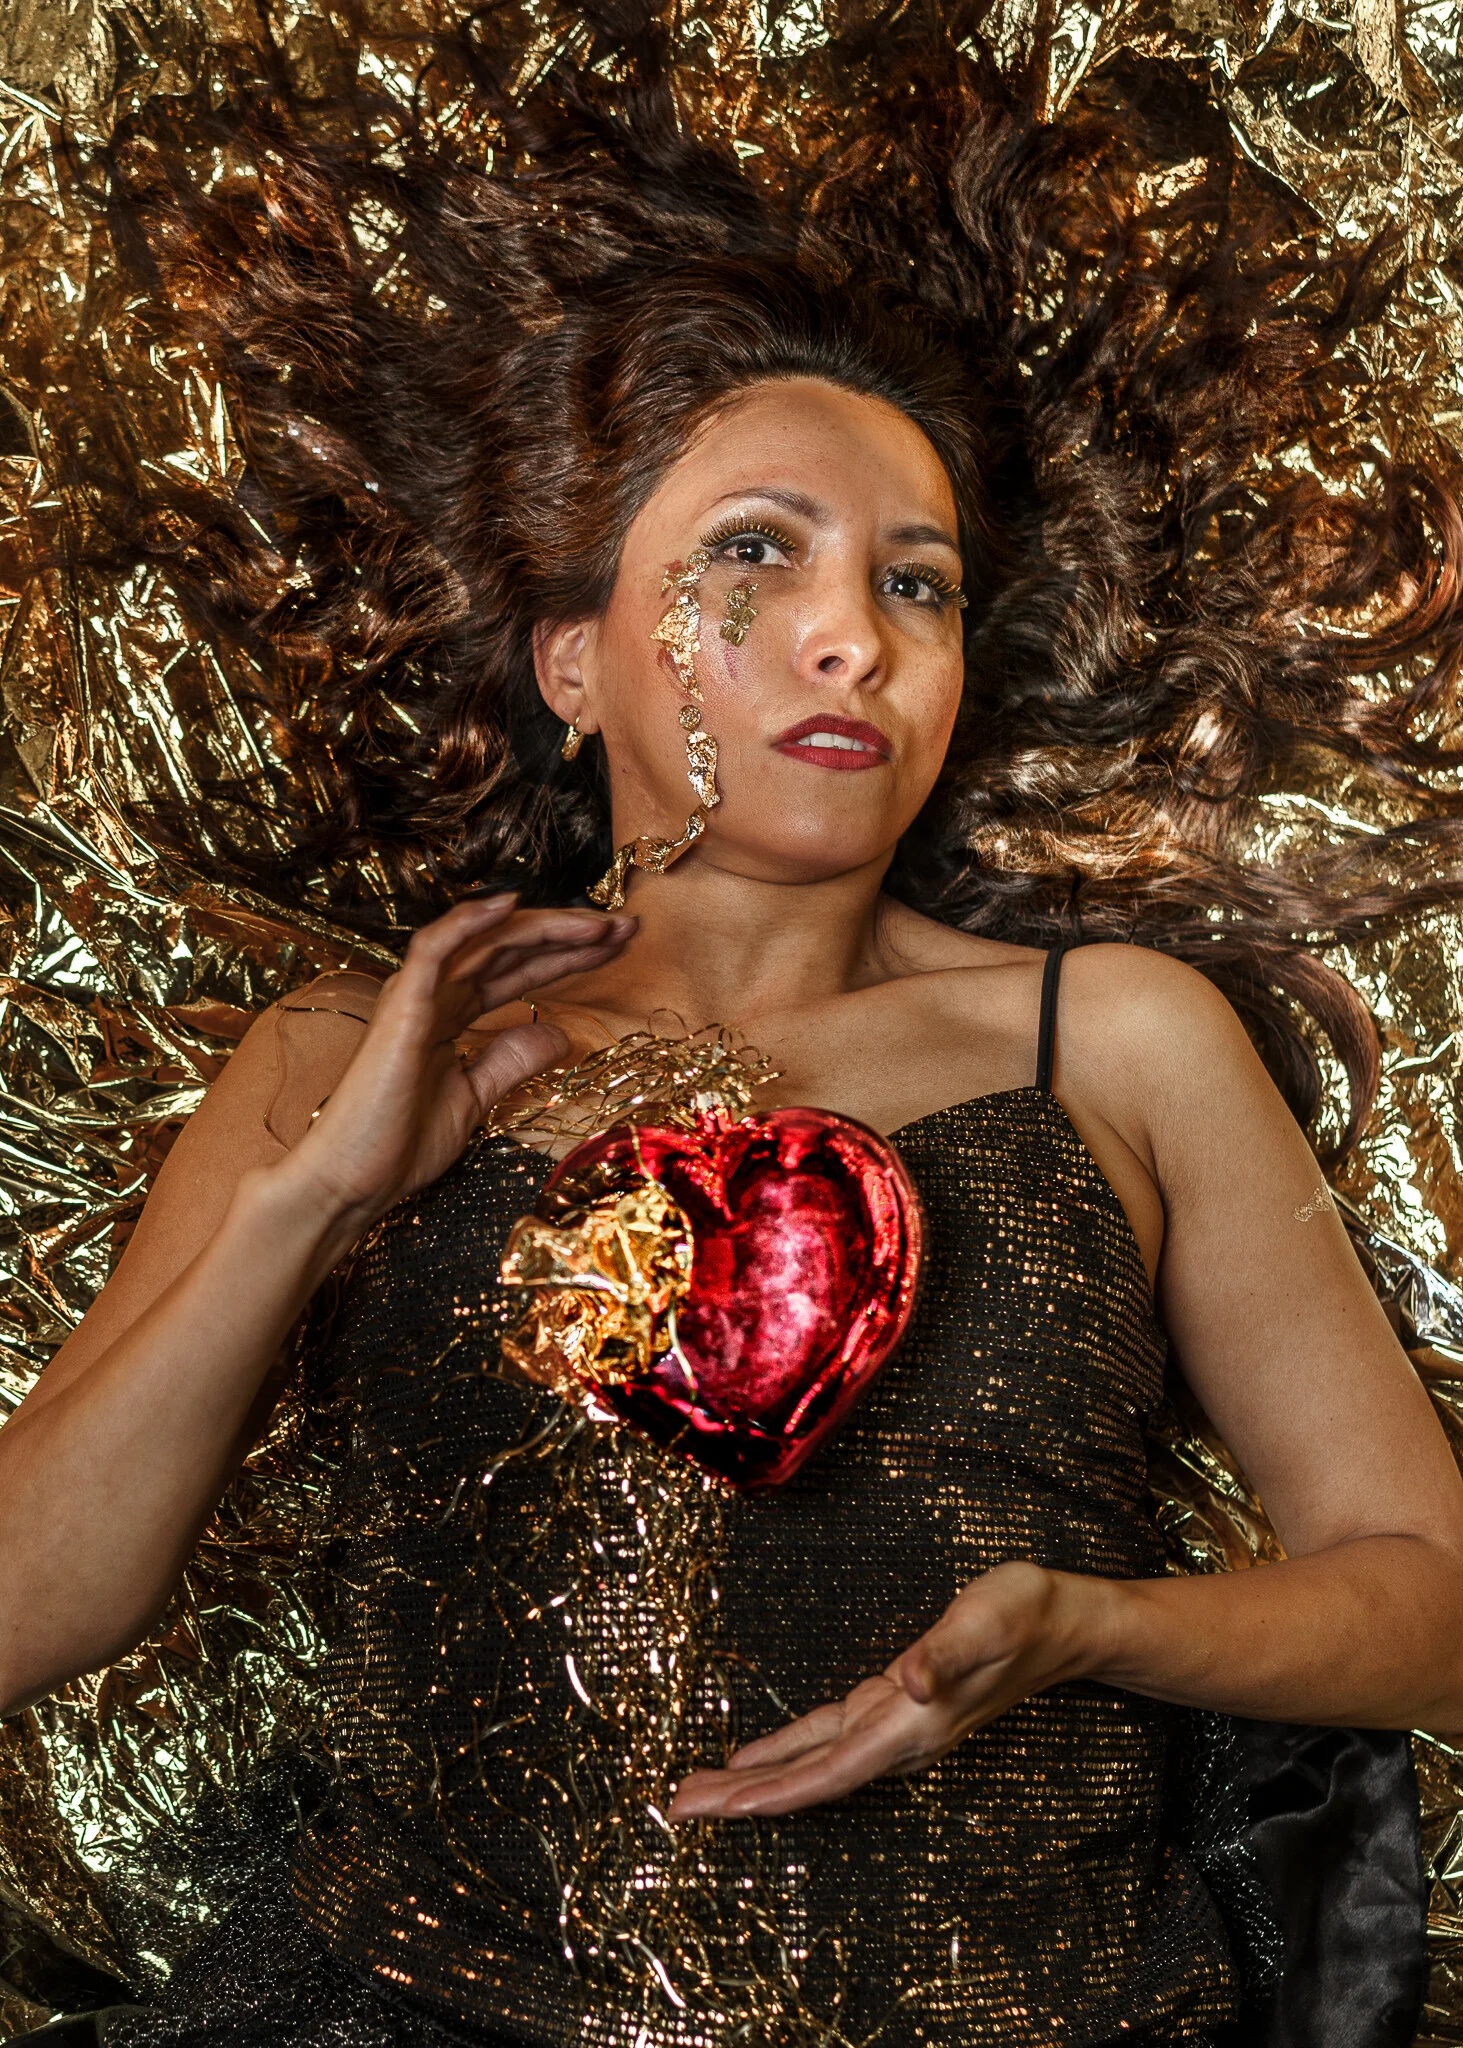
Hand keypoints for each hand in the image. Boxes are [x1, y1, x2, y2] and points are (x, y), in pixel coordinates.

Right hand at [275, 892, 633, 1223]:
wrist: (351, 1181)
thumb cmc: (397, 1146)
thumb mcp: (476, 1099)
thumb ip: (512, 1061)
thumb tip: (558, 1033)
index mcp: (449, 1015)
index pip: (518, 971)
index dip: (568, 956)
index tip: (618, 948)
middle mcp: (434, 995)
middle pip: (511, 948)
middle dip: (571, 935)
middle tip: (627, 927)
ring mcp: (416, 997)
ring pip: (486, 941)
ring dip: (546, 926)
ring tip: (599, 925)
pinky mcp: (402, 1007)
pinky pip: (435, 949)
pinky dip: (470, 922)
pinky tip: (511, 905)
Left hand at [668, 1561, 1105, 1818]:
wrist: (1061, 1623)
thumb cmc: (1022, 1614)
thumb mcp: (986, 1619)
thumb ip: (948, 1653)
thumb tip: (913, 1680)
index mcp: (912, 1726)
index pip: (828, 1773)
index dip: (772, 1794)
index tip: (718, 1810)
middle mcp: (897, 1737)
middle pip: (807, 1780)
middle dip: (742, 1798)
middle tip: (675, 1807)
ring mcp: (894, 1726)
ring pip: (810, 1763)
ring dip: (754, 1780)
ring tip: (697, 1791)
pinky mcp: (891, 1704)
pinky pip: (825, 1739)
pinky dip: (784, 1751)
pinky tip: (753, 1759)